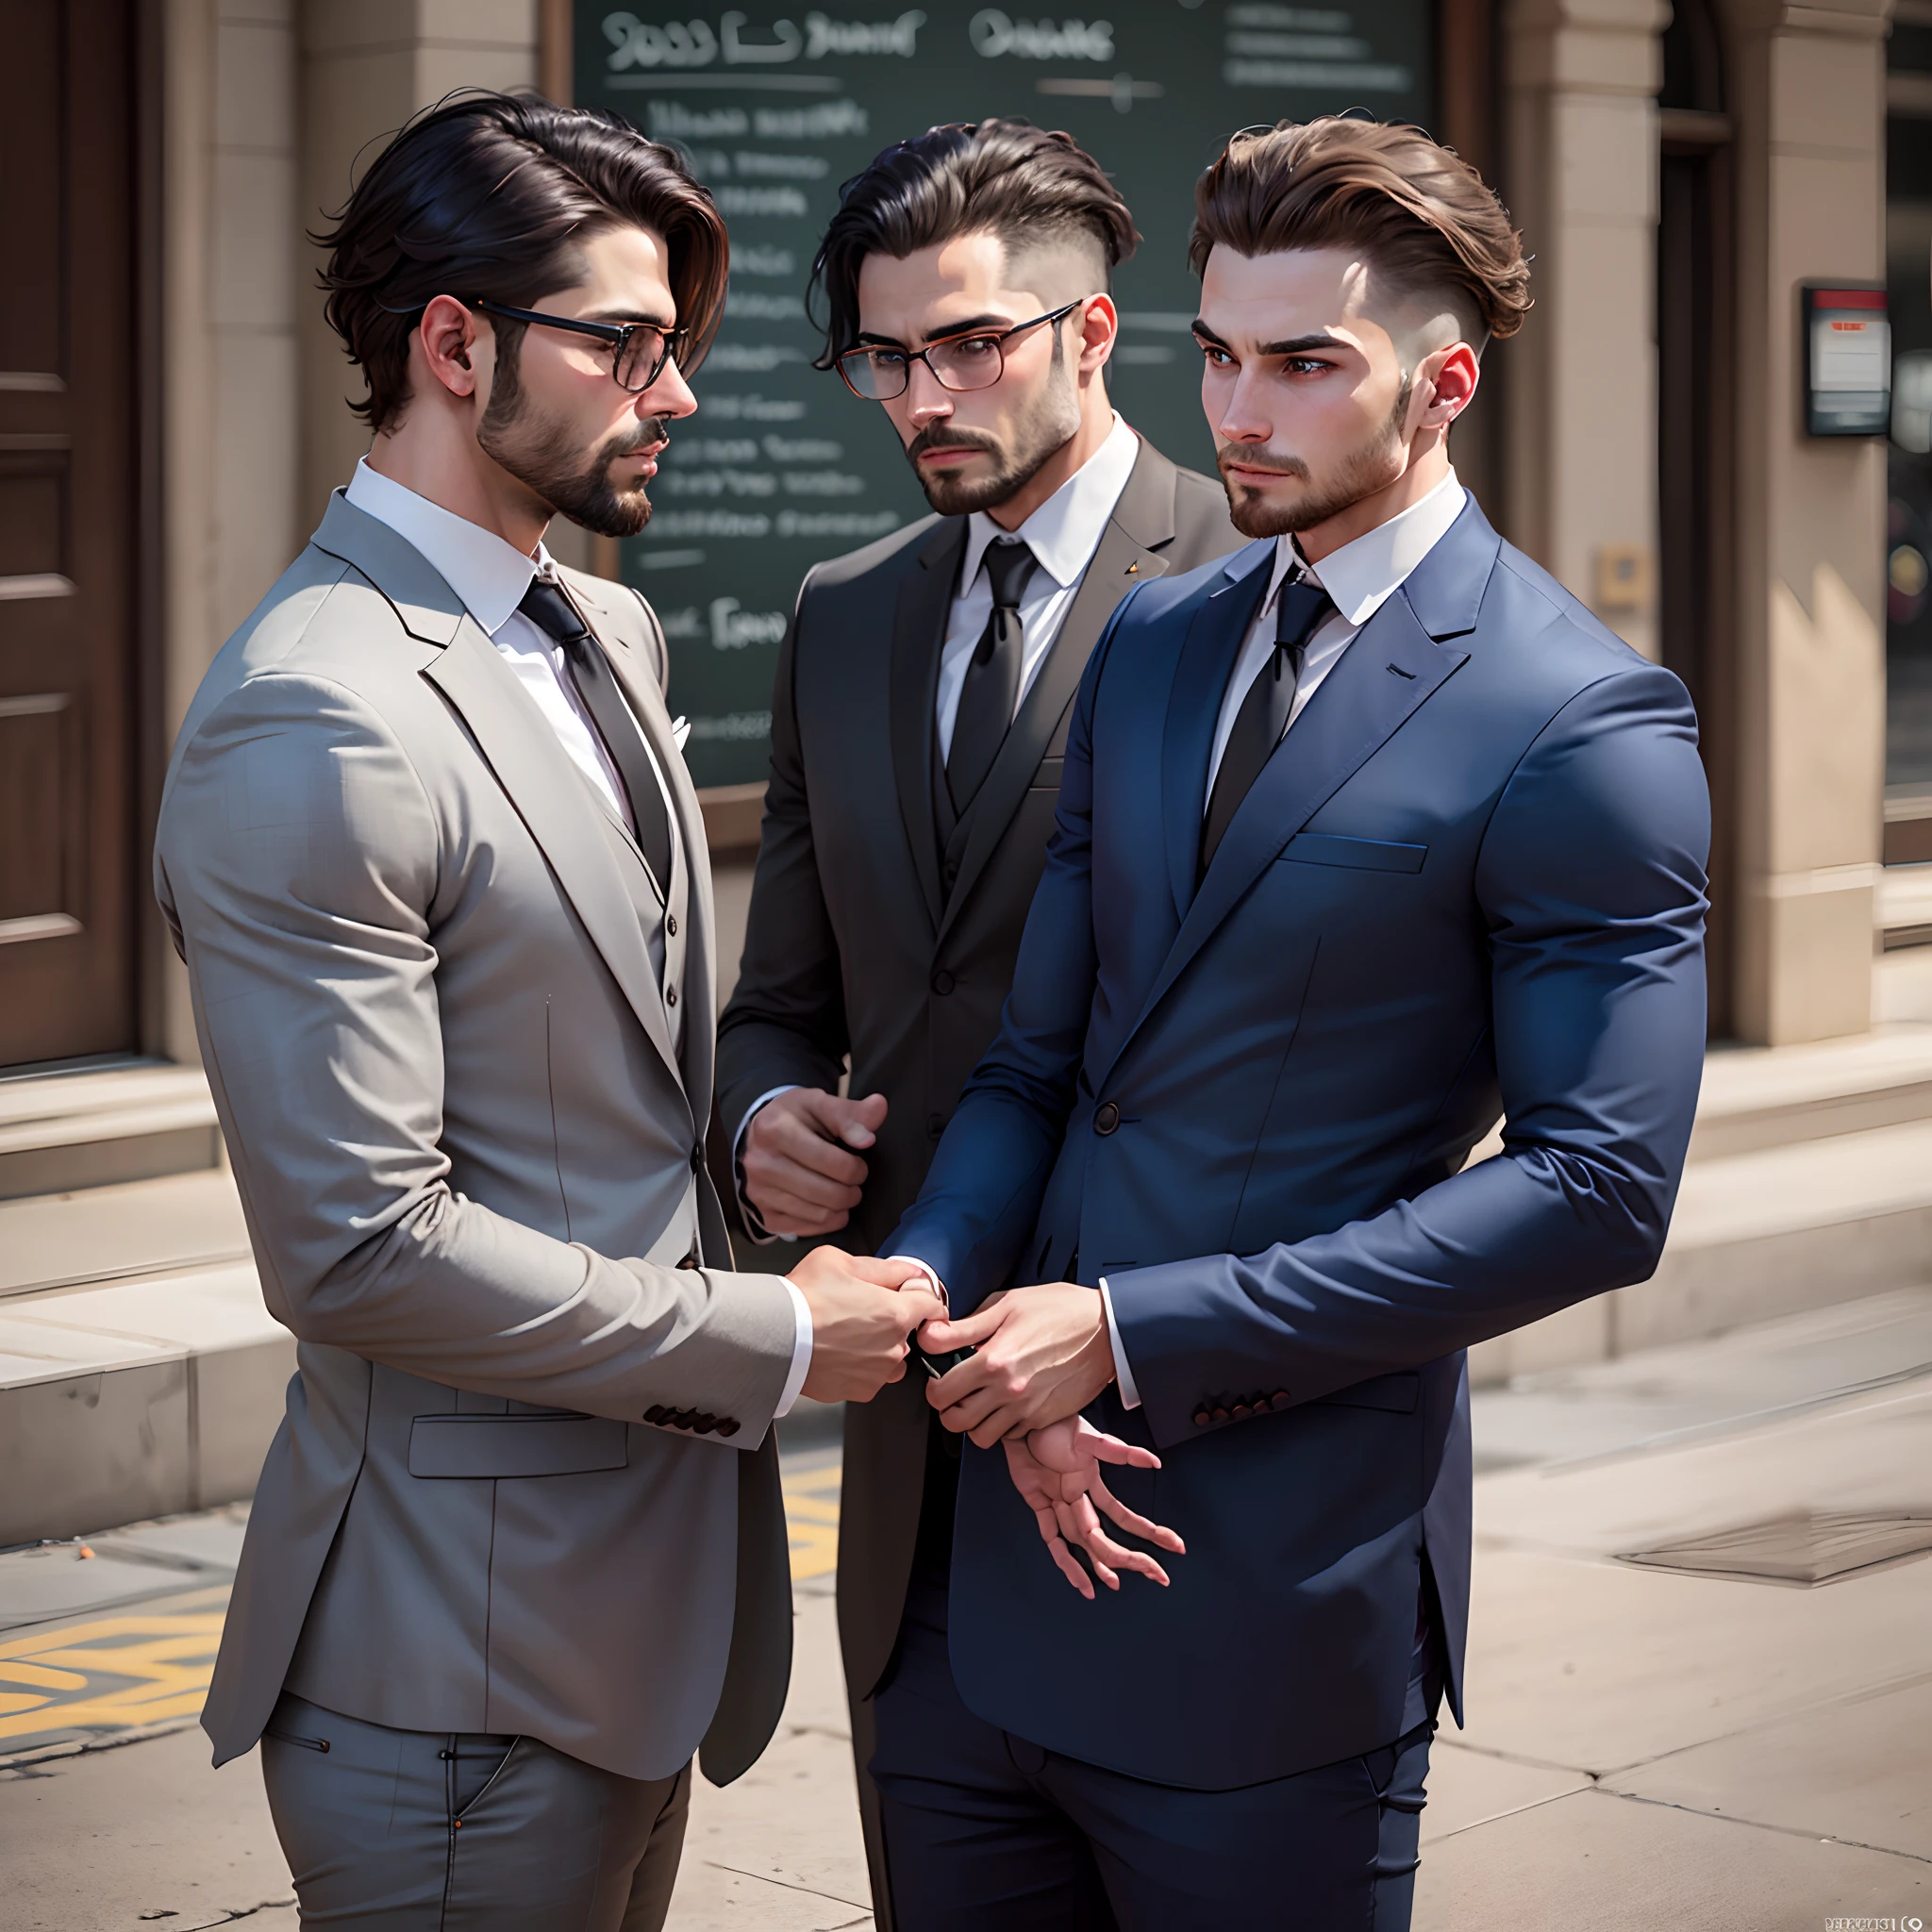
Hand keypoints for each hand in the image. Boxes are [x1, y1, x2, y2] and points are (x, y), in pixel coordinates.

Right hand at [743, 1089, 887, 1236]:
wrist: (758, 1139)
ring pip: (820, 1214)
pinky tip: (828, 1207)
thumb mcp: (819, 1105)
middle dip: (852, 1190)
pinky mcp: (764, 1215)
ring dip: (841, 1207)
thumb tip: (878, 1109)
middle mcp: (762, 1163)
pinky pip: (806, 1229)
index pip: (834, 1162)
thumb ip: (850, 1111)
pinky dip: (825, 1222)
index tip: (858, 1164)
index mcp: (775, 1130)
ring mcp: (759, 1192)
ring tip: (843, 1193)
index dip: (856, 1167)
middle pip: (828, 1192)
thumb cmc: (794, 1120)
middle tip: (854, 1182)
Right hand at [790, 1245, 942, 1403]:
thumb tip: (908, 1273)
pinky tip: (836, 1352)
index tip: (912, 1297)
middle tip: (859, 1310)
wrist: (772, 1337)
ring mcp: (877, 1374)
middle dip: (891, 1322)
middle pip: (908, 1333)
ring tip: (845, 1334)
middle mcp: (893, 1348)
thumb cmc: (802, 1298)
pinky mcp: (858, 1391)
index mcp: (896, 1313)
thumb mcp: (841, 1262)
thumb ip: (884, 1268)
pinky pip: (869, 1377)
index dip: (922, 1297)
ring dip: (878, 1348)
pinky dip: (858, 1367)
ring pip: (890, 1358)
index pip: (932, 1306)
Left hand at [920, 1282, 1114, 1447]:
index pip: (941, 1392)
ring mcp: (1027, 1409)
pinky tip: (1006, 1402)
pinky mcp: (1044, 1418)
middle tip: (955, 1393)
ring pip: (981, 1436)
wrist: (1107, 1329)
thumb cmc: (1060, 1311)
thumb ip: (964, 1326)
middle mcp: (1008, 1391)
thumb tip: (930, 1336)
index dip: (933, 1386)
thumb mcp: (1007, 1305)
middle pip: (956, 1422)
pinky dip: (1002, 1424)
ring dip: (974, 1422)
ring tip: (980, 1400)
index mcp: (994, 1360)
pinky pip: (1010, 1434)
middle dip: (948, 1409)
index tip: (939, 1378)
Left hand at [1003, 1418, 1183, 1598]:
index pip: (1125, 1516)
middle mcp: (1078, 1499)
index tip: (1174, 1545)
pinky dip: (1065, 1562)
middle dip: (1131, 1558)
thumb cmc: (1055, 1424)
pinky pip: (1052, 1540)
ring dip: (1098, 1565)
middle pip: (1105, 1537)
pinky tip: (1079, 1581)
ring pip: (1081, 1543)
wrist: (1023, 1418)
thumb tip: (1154, 1461)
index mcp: (1092, 1483)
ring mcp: (1058, 1505)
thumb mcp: (1089, 1437)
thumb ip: (1120, 1452)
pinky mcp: (1038, 1506)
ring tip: (1115, 1584)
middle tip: (1158, 1574)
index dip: (1149, 1533)